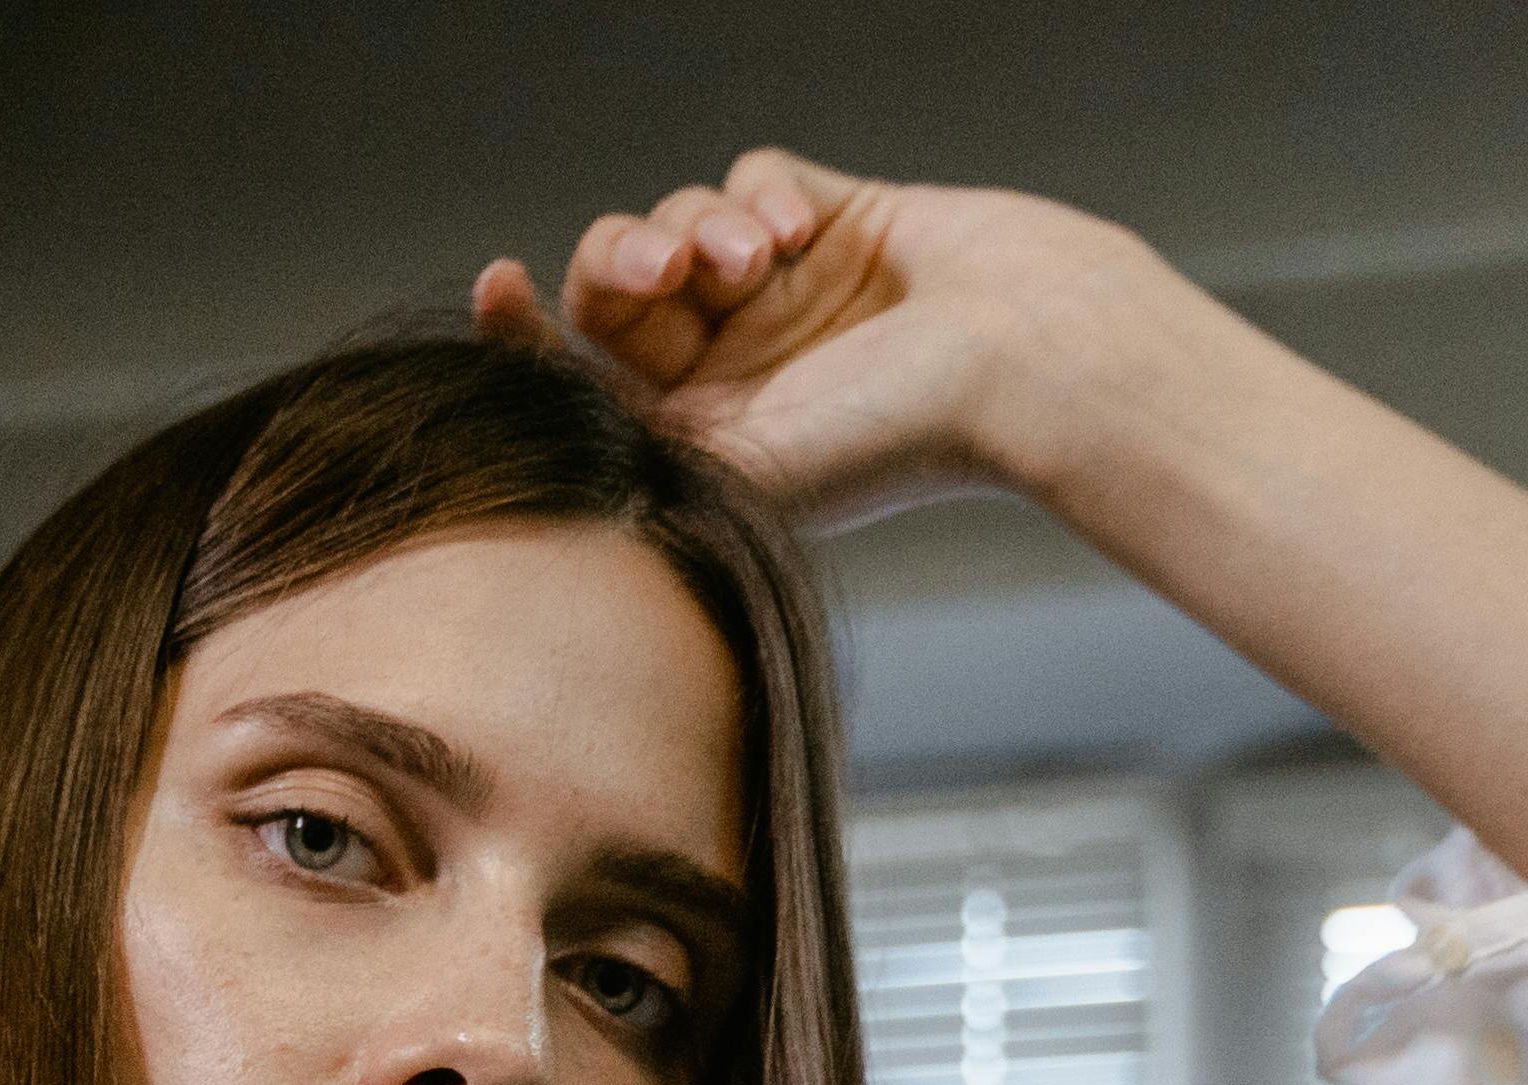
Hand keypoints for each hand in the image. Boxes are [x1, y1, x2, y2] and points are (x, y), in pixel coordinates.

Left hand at [470, 151, 1152, 526]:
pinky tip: (805, 233)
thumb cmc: (899, 438)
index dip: (527, 333)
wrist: (1029, 364)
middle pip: (620, 283)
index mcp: (707, 438)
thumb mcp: (738, 464)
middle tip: (662, 265)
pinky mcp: (836, 222)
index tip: (498, 287)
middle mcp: (739, 367)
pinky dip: (762, 194)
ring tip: (760, 259)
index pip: (585, 377)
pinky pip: (752, 177)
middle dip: (624, 258)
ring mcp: (786, 293)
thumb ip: (632, 438)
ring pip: (681, 219)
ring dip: (703, 225)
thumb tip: (538, 406)